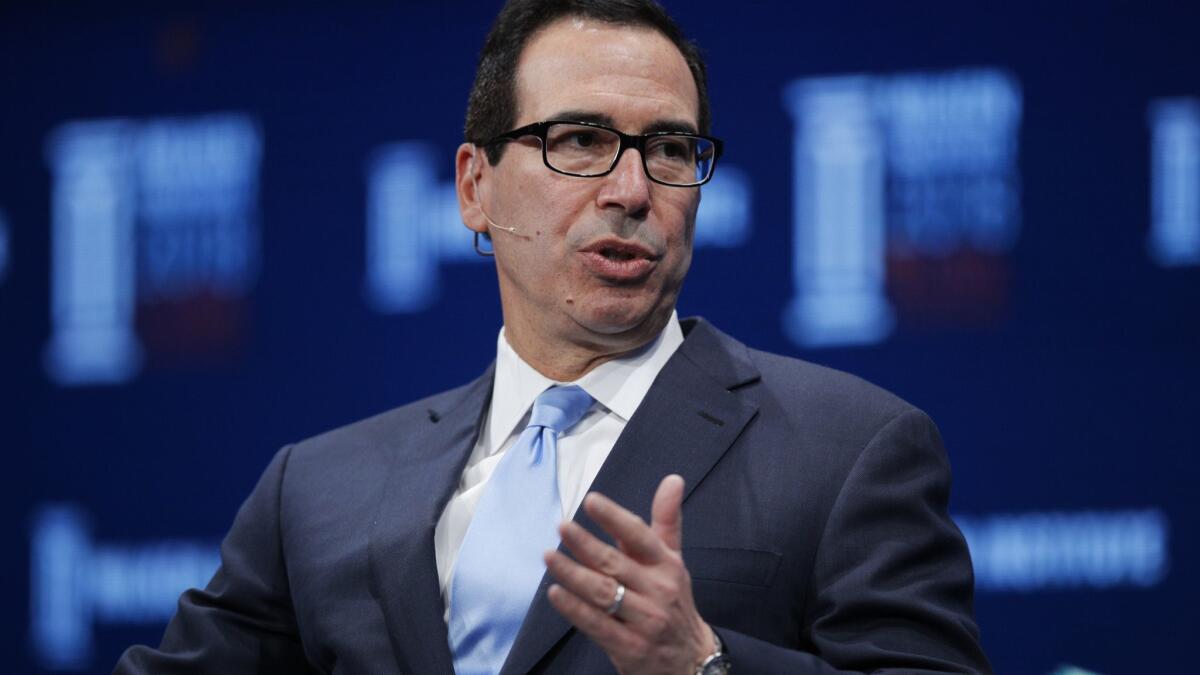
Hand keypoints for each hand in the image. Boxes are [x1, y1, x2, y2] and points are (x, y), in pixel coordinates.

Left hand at [543, 474, 713, 674]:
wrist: (692, 660)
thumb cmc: (674, 602)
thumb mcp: (674, 561)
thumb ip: (667, 521)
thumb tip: (672, 479)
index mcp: (667, 566)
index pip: (640, 537)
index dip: (615, 518)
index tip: (592, 501)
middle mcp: (658, 591)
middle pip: (615, 563)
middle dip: (586, 544)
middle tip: (562, 526)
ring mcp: (644, 621)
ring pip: (603, 593)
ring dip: (573, 574)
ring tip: (549, 556)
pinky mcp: (629, 647)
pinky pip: (597, 624)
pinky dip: (574, 609)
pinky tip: (556, 593)